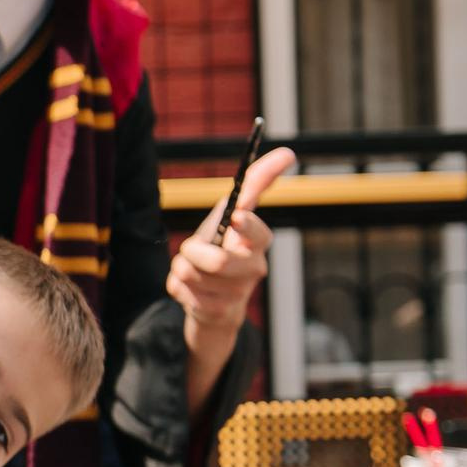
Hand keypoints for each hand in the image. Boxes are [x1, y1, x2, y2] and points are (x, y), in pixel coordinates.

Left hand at [169, 146, 295, 336]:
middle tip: (189, 251)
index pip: (260, 234)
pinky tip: (191, 290)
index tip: (236, 216)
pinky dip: (177, 287)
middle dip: (193, 253)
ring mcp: (237, 294)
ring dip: (181, 268)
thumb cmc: (223, 248)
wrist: (215, 305)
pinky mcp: (218, 314)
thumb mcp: (231, 215)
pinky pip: (181, 292)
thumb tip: (288, 151)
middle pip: (220, 262)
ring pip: (192, 274)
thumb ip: (256, 183)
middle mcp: (253, 269)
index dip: (248, 225)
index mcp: (258, 243)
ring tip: (192, 270)